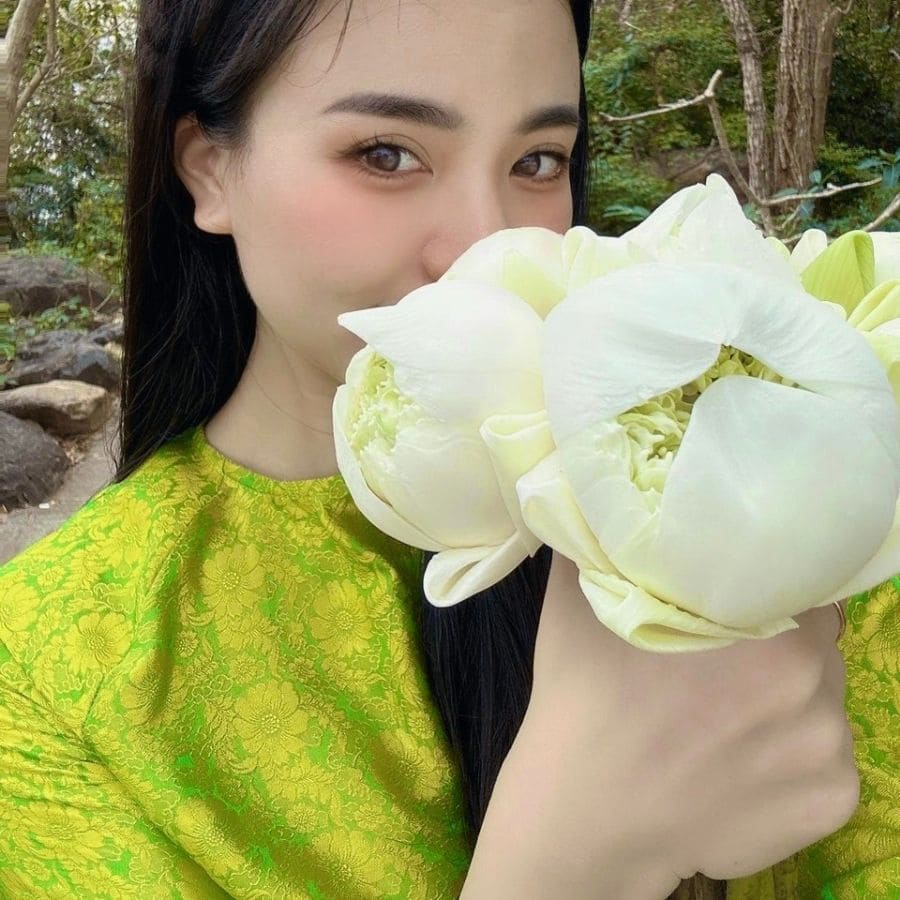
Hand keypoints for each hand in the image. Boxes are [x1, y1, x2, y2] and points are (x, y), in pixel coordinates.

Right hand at [511, 552, 857, 892]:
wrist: (585, 815)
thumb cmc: (584, 699)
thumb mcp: (580, 599)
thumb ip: (611, 542)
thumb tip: (613, 500)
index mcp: (771, 633)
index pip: (800, 589)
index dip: (767, 593)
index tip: (733, 607)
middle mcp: (818, 691)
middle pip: (815, 647)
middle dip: (779, 648)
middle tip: (722, 666)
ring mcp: (830, 756)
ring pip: (823, 705)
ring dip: (788, 705)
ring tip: (725, 722)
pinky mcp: (831, 807)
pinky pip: (826, 763)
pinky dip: (793, 762)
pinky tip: (738, 767)